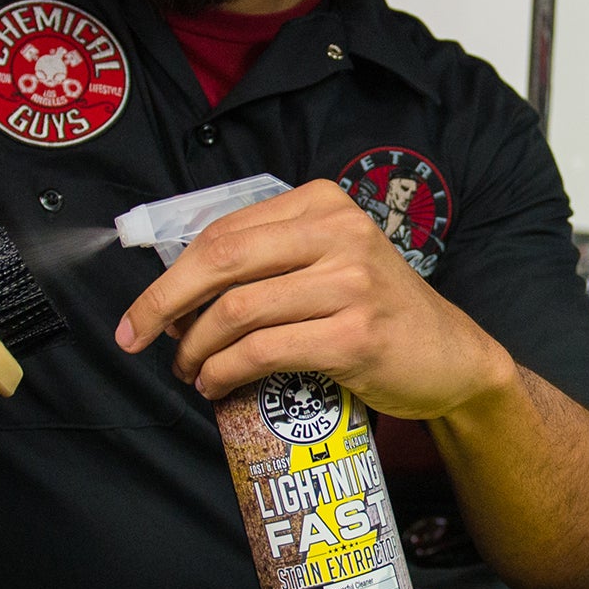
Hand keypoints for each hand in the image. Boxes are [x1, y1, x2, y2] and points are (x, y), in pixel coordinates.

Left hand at [114, 179, 513, 417]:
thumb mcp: (328, 261)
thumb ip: (268, 259)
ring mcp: (350, 284)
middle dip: (164, 303)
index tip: (142, 312)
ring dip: (195, 348)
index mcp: (323, 204)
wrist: (452, 357)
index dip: (171, 275)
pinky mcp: (354, 337)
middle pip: (221, 260)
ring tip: (188, 370)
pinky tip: (216, 385)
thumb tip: (177, 292)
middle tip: (135, 338)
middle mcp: (339, 234)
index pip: (223, 232)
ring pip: (237, 312)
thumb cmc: (376, 311)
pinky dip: (225, 372)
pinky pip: (263, 352)